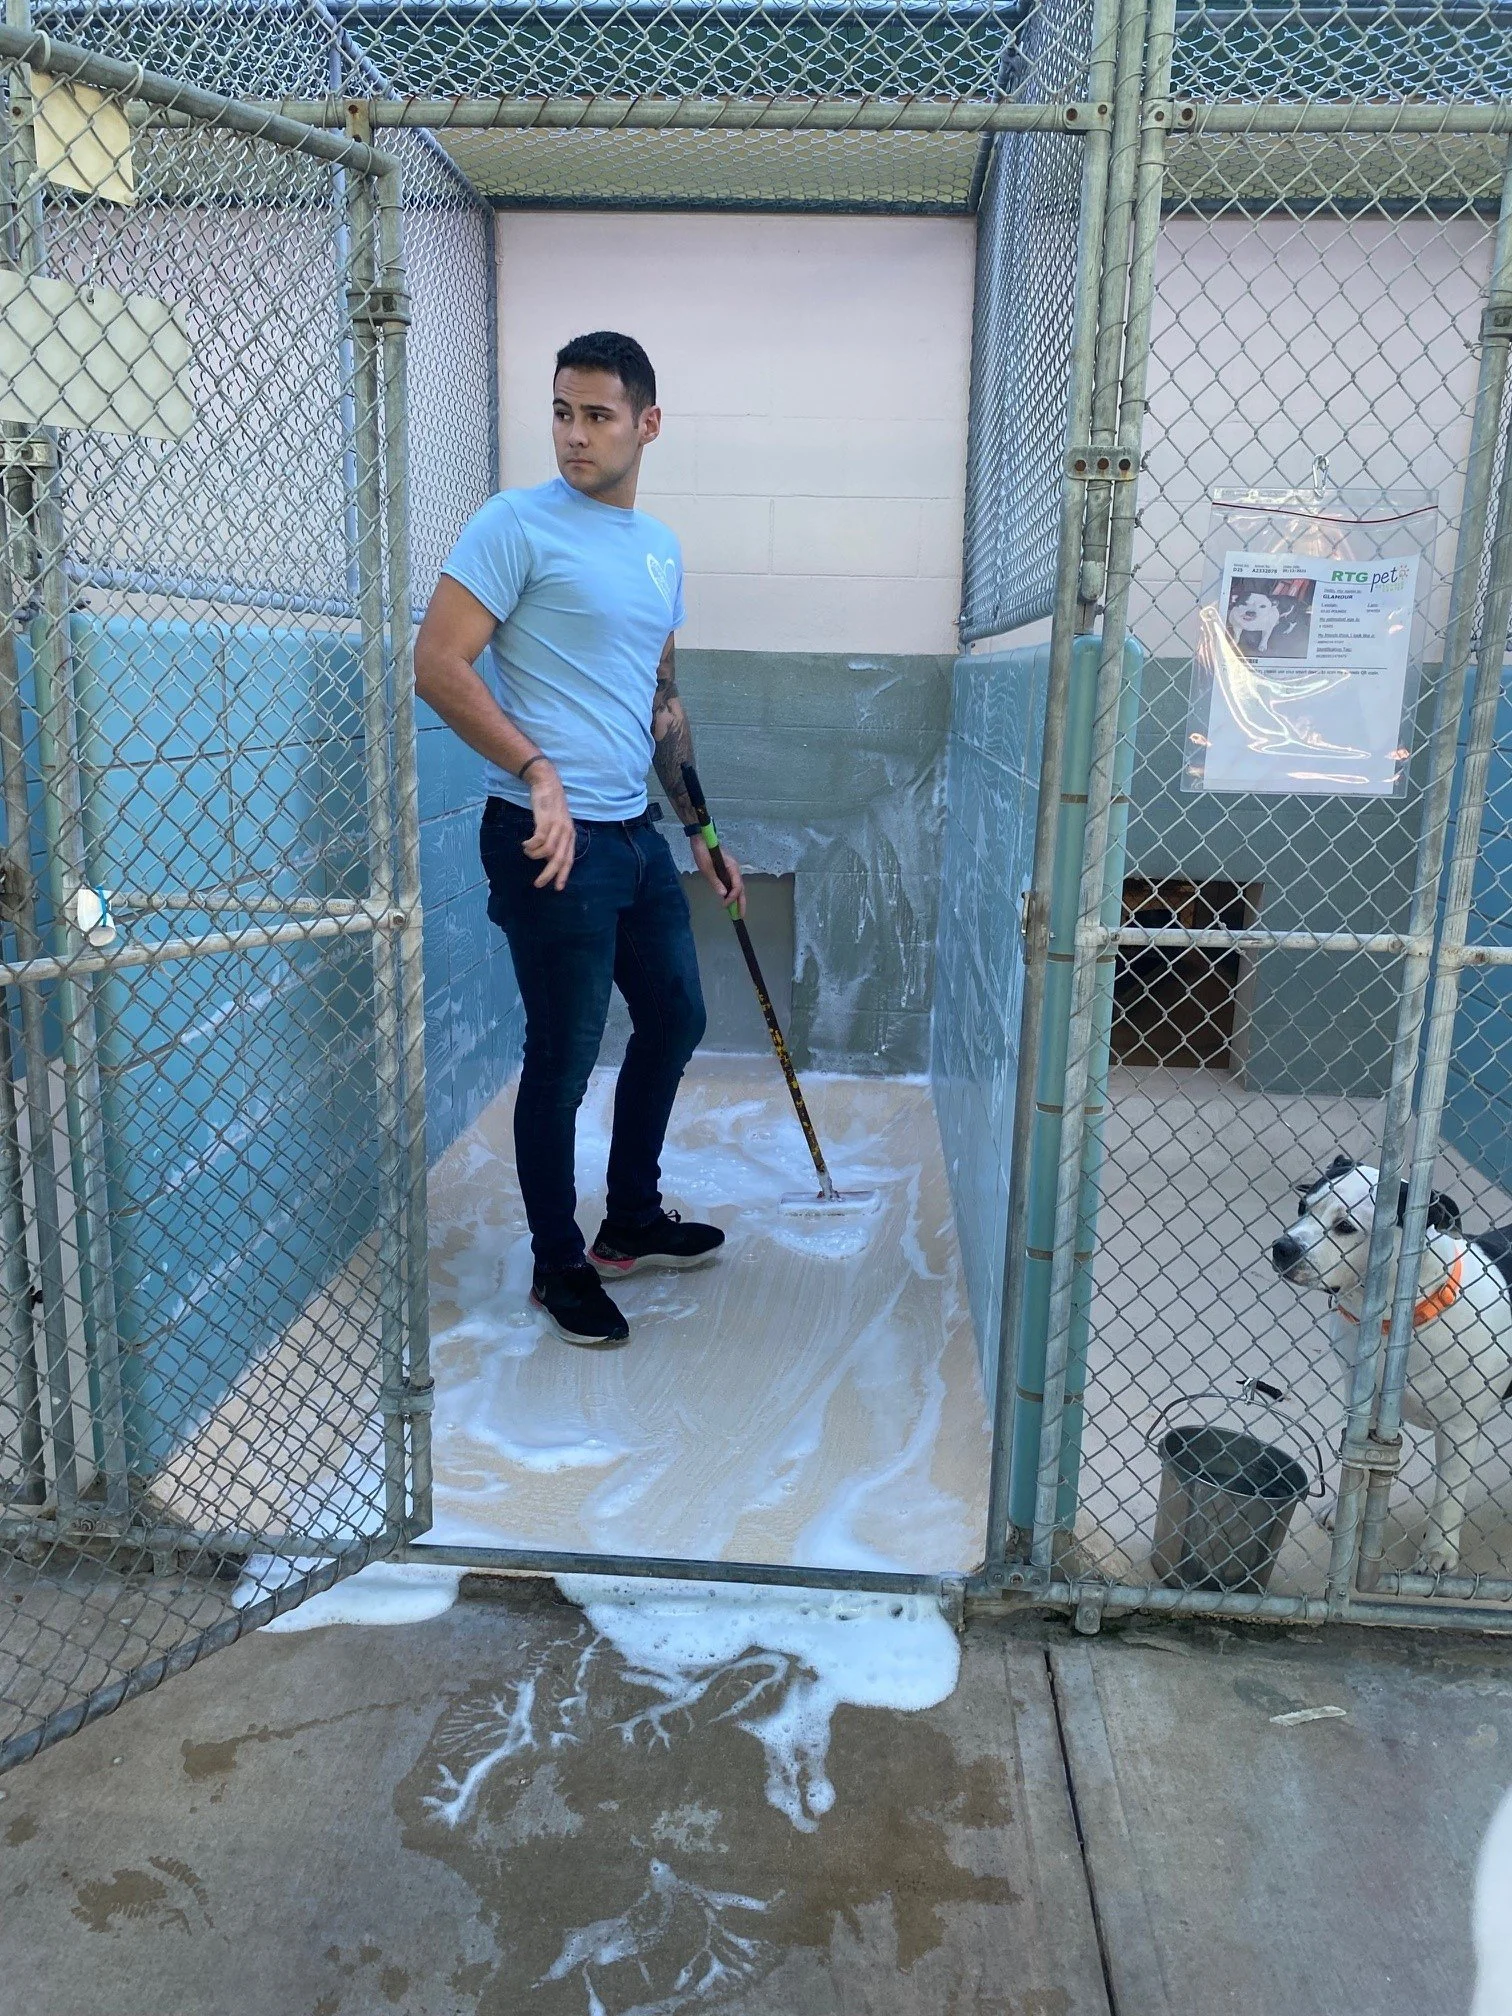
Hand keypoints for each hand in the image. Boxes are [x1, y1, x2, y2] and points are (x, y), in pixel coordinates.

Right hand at [521, 762, 575, 890]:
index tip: (558, 888)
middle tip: (538, 884)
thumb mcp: (556, 825)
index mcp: (570, 835)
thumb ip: (554, 841)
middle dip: (549, 874)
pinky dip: (530, 845)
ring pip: (547, 851)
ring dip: (534, 855)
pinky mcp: (546, 820)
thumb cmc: (550, 806)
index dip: (564, 874)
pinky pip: (538, 840)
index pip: (569, 859)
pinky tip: (525, 844)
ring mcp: (557, 826)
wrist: (547, 783)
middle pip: (559, 859)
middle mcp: (566, 833)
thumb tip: (547, 859)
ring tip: (526, 851)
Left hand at [691, 834, 744, 917]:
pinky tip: (727, 898)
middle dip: (741, 902)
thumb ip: (715, 881)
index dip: (732, 898)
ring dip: (736, 898)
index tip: (724, 906)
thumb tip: (723, 895)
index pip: (737, 887)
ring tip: (735, 911)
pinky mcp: (726, 869)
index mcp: (732, 868)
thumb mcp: (707, 868)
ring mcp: (731, 869)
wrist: (701, 838)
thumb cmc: (703, 852)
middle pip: (741, 888)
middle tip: (740, 916)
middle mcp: (735, 869)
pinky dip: (731, 892)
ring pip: (737, 886)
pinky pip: (731, 883)